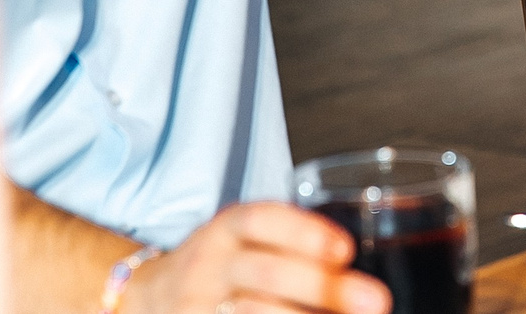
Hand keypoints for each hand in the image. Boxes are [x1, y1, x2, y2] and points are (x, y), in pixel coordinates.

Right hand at [125, 204, 389, 313]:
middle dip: (323, 288)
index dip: (303, 232)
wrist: (150, 297)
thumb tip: (362, 281)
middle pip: (265, 275)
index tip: (346, 249)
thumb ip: (293, 249)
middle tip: (376, 300)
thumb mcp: (245, 242)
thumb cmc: (223, 266)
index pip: (260, 221)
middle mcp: (210, 266)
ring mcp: (200, 306)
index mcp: (225, 231)